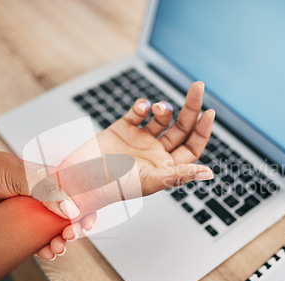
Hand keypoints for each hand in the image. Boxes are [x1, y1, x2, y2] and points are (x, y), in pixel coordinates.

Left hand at [0, 150, 89, 258]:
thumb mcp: (24, 176)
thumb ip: (48, 190)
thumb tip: (71, 209)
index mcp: (54, 180)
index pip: (78, 196)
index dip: (86, 210)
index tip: (86, 223)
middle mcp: (48, 197)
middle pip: (69, 217)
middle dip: (73, 230)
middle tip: (68, 237)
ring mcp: (35, 212)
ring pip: (55, 231)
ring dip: (59, 242)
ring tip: (56, 249)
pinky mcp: (22, 225)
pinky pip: (38, 240)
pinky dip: (44, 248)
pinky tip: (45, 253)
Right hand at [51, 81, 214, 226]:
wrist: (75, 181)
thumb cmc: (111, 189)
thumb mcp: (149, 182)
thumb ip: (178, 175)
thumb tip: (209, 172)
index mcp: (165, 168)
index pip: (192, 148)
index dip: (203, 131)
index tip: (209, 112)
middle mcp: (155, 153)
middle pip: (181, 128)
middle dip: (191, 108)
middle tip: (197, 86)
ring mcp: (139, 140)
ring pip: (162, 118)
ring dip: (164, 109)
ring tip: (157, 108)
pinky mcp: (121, 129)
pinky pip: (138, 113)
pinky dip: (142, 106)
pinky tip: (142, 107)